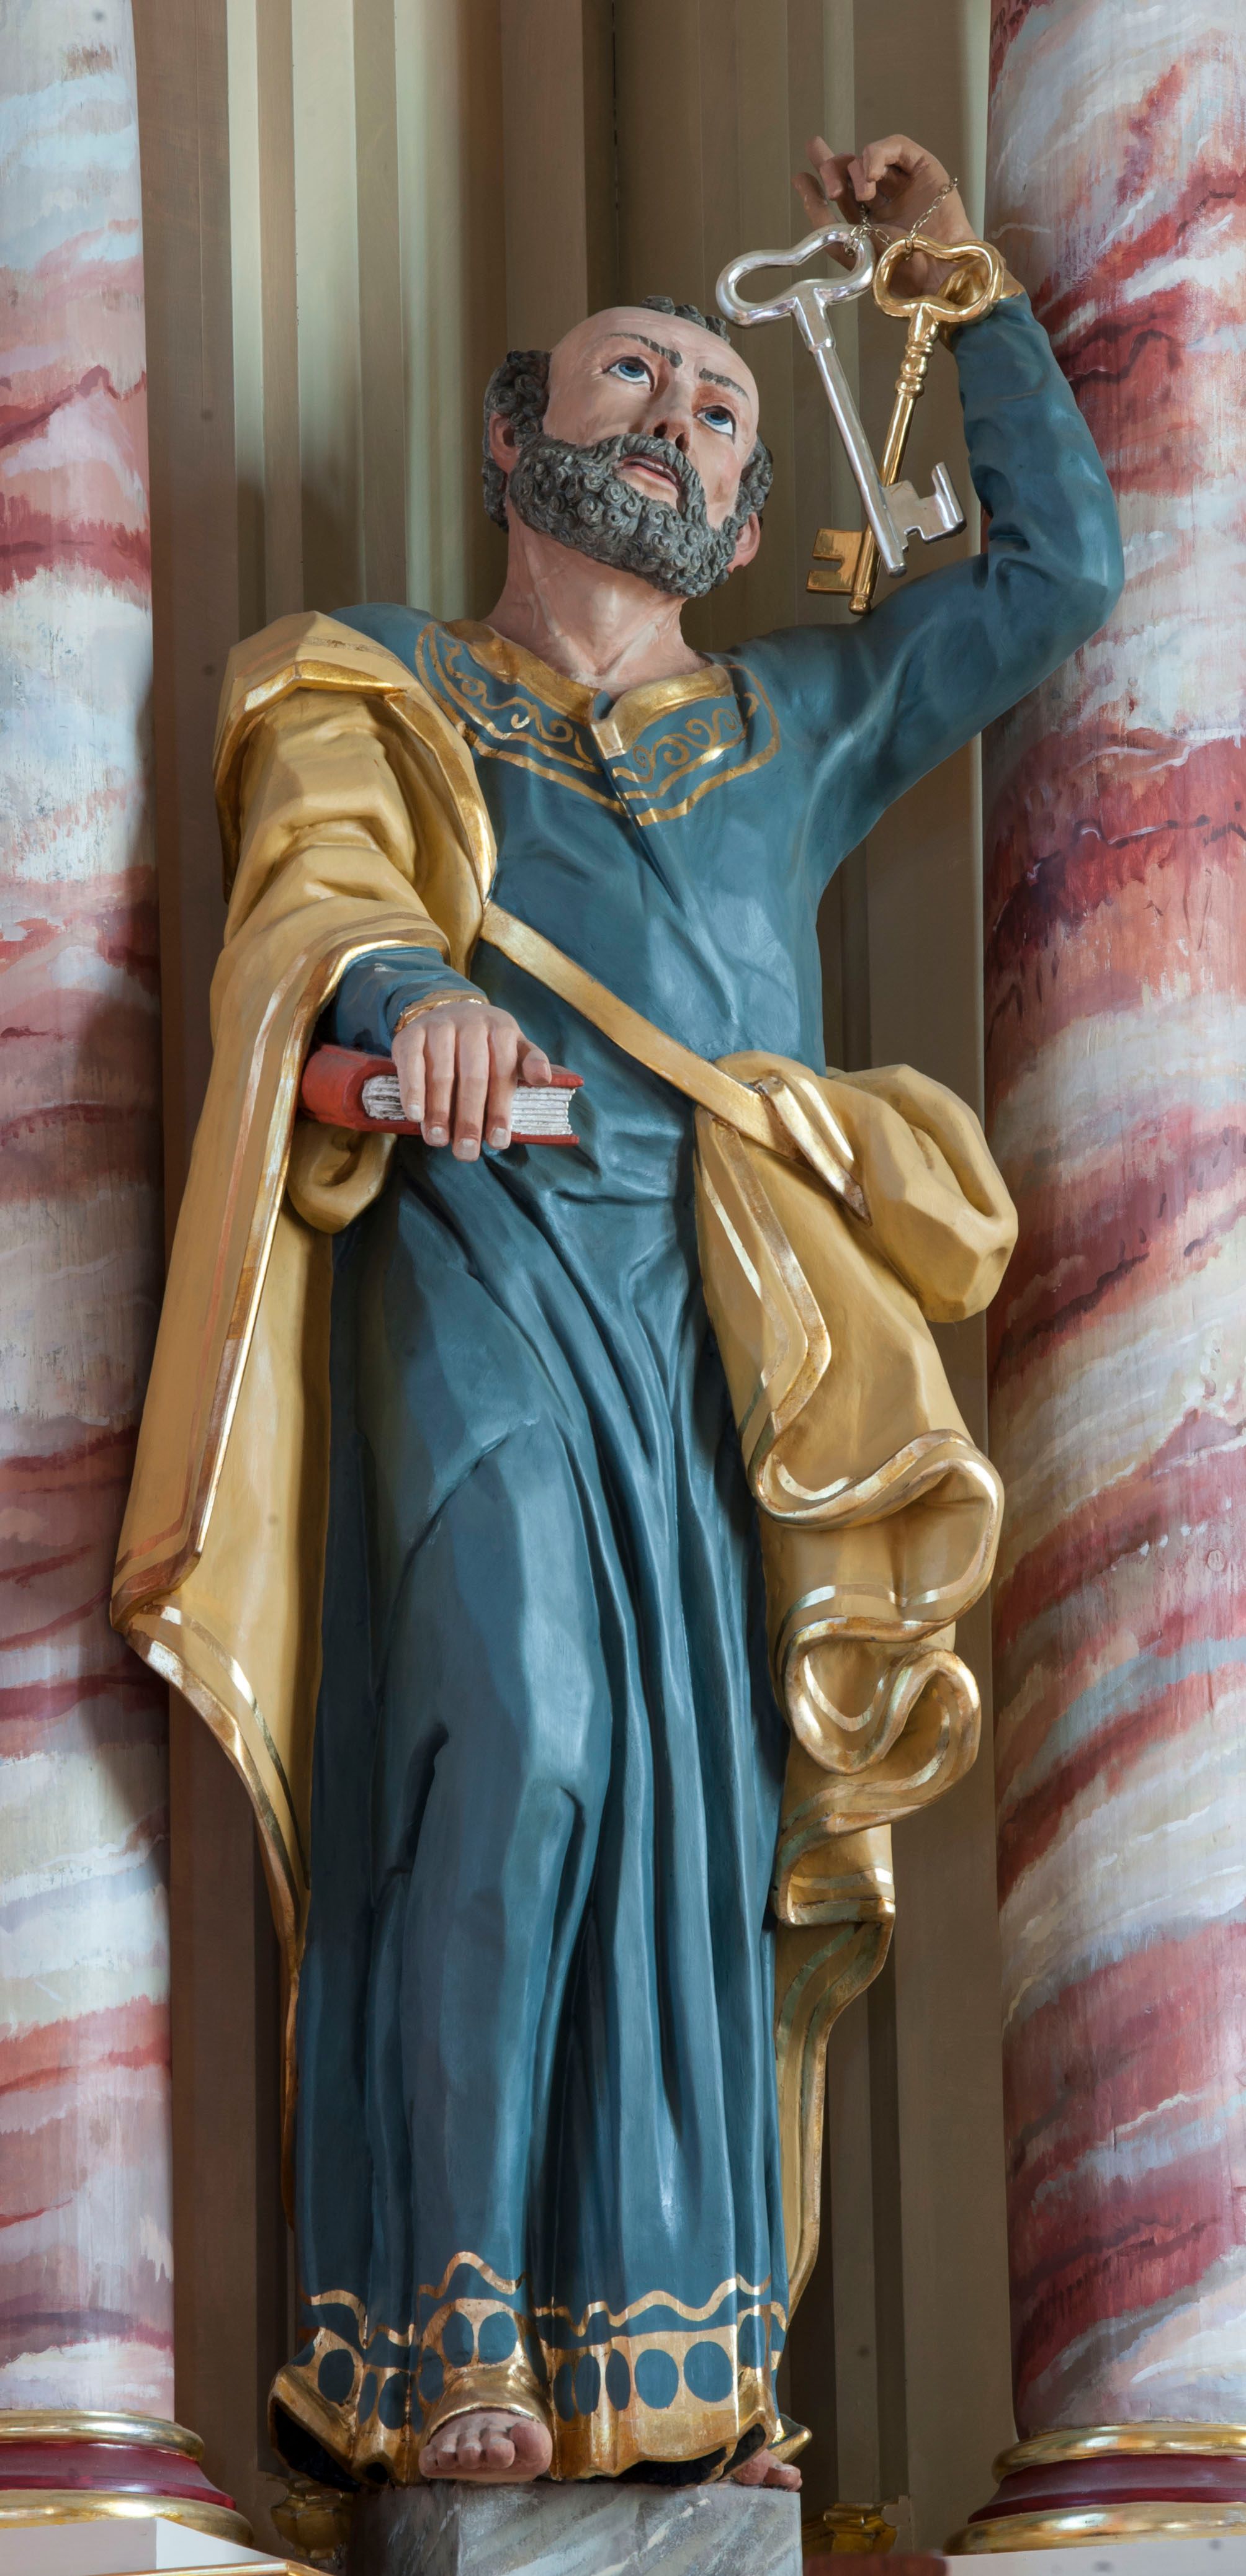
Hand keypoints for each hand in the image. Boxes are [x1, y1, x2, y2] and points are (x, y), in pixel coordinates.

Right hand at [392, 999, 550, 1157]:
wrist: (448, 1011)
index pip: (503, 1072)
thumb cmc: (487, 1044)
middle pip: (473, 1077)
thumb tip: (543, 1079)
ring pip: (441, 1073)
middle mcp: (471, 1023)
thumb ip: (530, 1064)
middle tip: (466, 1151)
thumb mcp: (514, 1048)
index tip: (497, 1142)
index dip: (500, 1109)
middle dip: (470, 1118)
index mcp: (502, 1028)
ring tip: (439, 1140)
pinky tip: (416, 1116)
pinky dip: (412, 1091)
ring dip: (439, 1111)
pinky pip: (411, 1064)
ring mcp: (439, 1025)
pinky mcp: (411, 1033)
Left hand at [795, 133, 974, 299]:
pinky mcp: (922, 167)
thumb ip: (820, 215)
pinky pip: (895, 145)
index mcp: (868, 218)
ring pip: (869, 155)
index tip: (807, 164)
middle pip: (851, 166)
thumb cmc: (891, 266)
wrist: (930, 269)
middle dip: (833, 168)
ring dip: (856, 171)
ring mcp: (904, 182)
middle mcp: (886, 198)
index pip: (842, 187)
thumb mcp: (844, 244)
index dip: (825, 171)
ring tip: (863, 195)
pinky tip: (872, 174)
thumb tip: (800, 180)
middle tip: (832, 189)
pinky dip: (877, 154)